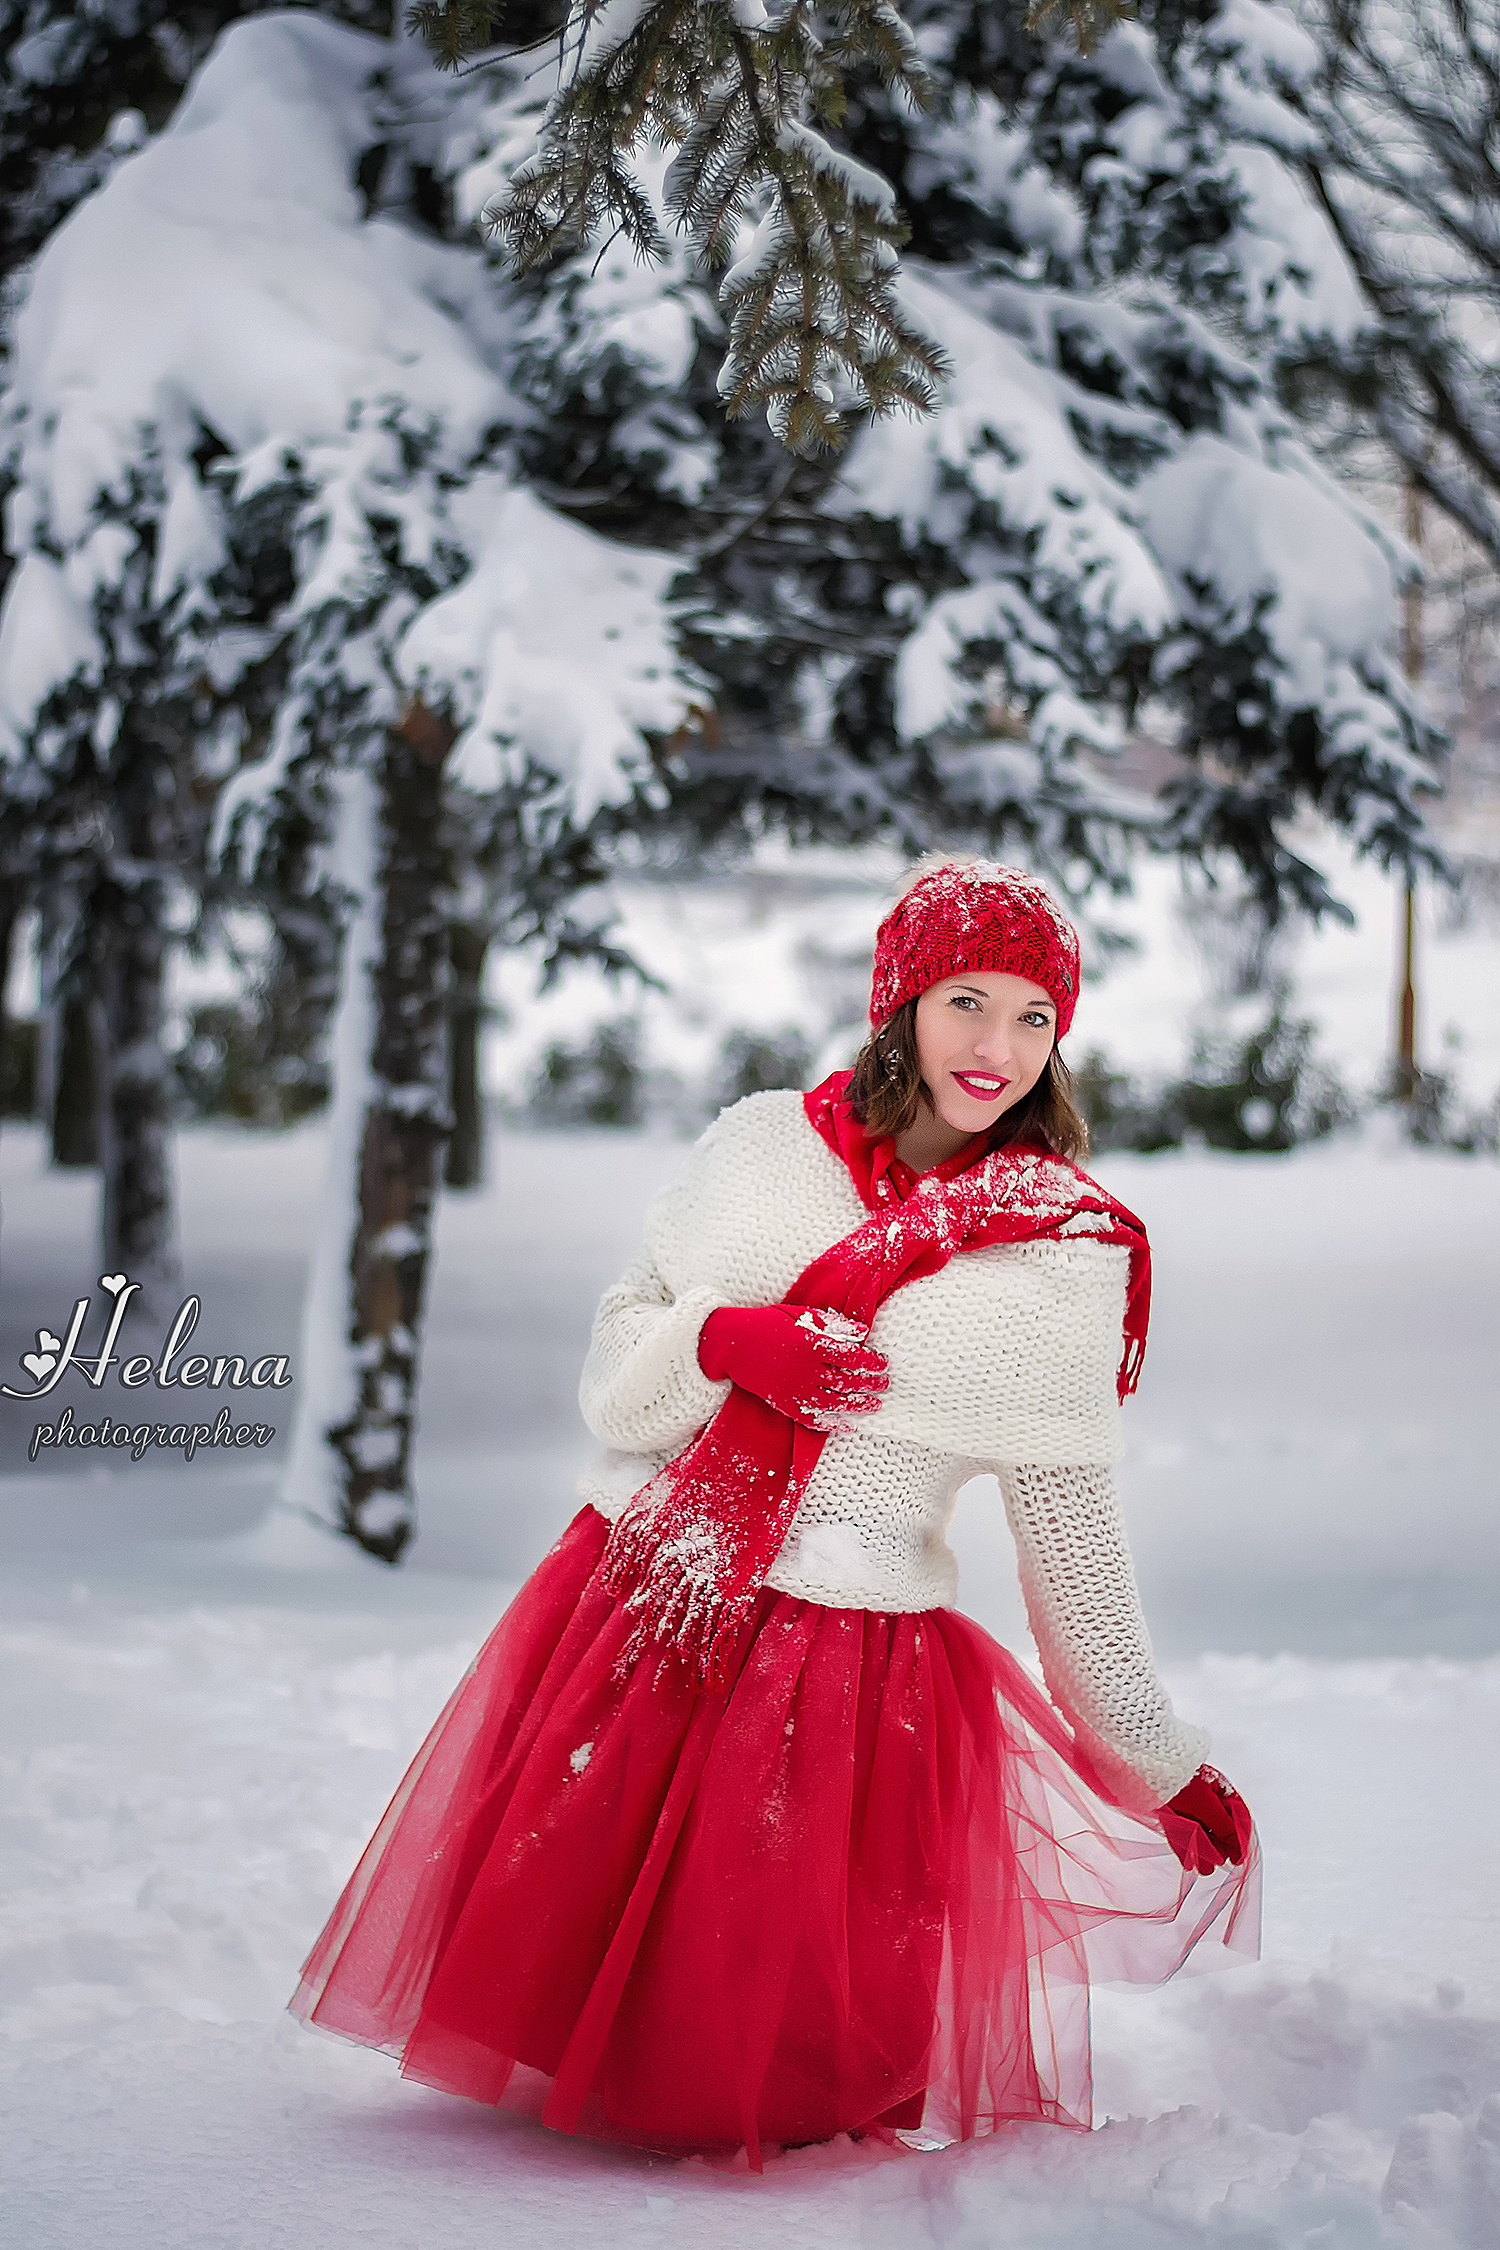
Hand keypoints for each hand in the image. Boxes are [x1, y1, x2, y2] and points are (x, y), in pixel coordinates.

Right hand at [697, 1304, 888, 1431]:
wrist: (733, 1344)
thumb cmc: (769, 1324)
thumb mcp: (801, 1315)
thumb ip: (832, 1324)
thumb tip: (862, 1332)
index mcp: (810, 1343)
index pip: (851, 1356)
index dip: (871, 1361)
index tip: (883, 1363)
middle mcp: (804, 1369)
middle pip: (847, 1380)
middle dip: (870, 1383)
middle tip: (884, 1383)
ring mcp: (794, 1390)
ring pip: (835, 1402)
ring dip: (858, 1405)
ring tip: (875, 1404)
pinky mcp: (785, 1404)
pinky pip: (813, 1419)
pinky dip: (833, 1424)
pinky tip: (849, 1424)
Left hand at [1160, 1765, 1253, 1874]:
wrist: (1151, 1771)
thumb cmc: (1183, 1783)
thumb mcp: (1208, 1805)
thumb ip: (1223, 1825)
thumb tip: (1236, 1843)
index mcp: (1220, 1790)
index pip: (1238, 1817)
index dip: (1240, 1840)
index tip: (1239, 1858)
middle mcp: (1206, 1798)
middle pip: (1219, 1828)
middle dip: (1221, 1848)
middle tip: (1223, 1863)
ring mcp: (1188, 1806)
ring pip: (1200, 1833)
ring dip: (1204, 1852)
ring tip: (1206, 1869)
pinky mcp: (1172, 1814)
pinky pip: (1181, 1834)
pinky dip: (1186, 1849)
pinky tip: (1190, 1864)